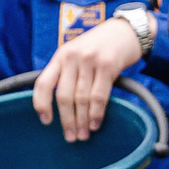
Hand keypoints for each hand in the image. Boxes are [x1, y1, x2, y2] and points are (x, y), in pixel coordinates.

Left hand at [33, 16, 142, 142]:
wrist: (126, 30)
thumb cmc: (101, 46)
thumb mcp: (78, 52)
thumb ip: (68, 72)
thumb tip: (62, 105)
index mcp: (61, 56)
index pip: (43, 83)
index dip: (41, 104)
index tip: (46, 121)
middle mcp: (72, 57)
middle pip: (64, 96)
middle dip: (66, 120)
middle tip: (71, 137)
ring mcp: (89, 60)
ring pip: (81, 99)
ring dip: (82, 121)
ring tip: (84, 135)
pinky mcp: (107, 65)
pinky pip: (98, 96)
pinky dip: (96, 113)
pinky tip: (95, 124)